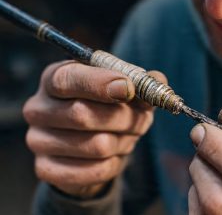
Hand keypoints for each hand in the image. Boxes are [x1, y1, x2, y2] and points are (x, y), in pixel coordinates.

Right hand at [23, 61, 165, 197]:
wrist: (90, 146)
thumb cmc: (109, 108)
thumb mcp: (127, 91)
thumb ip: (142, 83)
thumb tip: (157, 82)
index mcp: (54, 79)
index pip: (68, 79)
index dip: (100, 84)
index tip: (128, 89)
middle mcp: (38, 108)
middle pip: (83, 114)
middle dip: (124, 118)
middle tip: (141, 120)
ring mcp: (38, 140)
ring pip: (96, 144)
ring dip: (124, 141)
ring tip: (127, 136)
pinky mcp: (47, 169)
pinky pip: (94, 170)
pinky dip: (115, 163)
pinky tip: (115, 154)